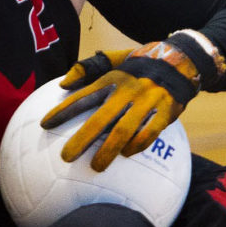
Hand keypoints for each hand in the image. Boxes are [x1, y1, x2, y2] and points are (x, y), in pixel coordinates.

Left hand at [42, 33, 214, 170]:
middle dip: (82, 139)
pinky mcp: (165, 111)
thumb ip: (88, 69)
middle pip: (100, 119)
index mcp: (111, 79)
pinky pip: (149, 133)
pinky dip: (137, 145)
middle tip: (66, 157)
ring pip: (124, 130)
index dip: (63, 110)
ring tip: (96, 167)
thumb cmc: (140, 64)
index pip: (83, 97)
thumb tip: (63, 83)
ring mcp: (146, 102)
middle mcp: (127, 91)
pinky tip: (127, 154)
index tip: (44, 124)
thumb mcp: (114, 59)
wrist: (180, 59)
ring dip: (108, 150)